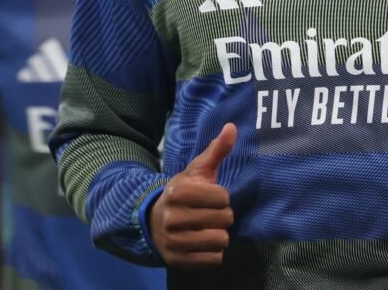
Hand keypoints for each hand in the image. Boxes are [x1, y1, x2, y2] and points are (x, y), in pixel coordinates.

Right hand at [148, 123, 236, 268]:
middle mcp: (172, 217)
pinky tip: (202, 243)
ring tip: (207, 228)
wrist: (154, 221)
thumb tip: (232, 127)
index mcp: (178, 192)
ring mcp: (173, 241)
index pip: (222, 198)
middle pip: (224, 220)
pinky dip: (213, 253)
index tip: (211, 197)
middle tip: (210, 214)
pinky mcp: (177, 260)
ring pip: (220, 241)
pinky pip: (214, 260)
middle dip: (222, 216)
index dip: (222, 197)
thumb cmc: (183, 193)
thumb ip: (216, 150)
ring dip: (219, 235)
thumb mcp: (197, 171)